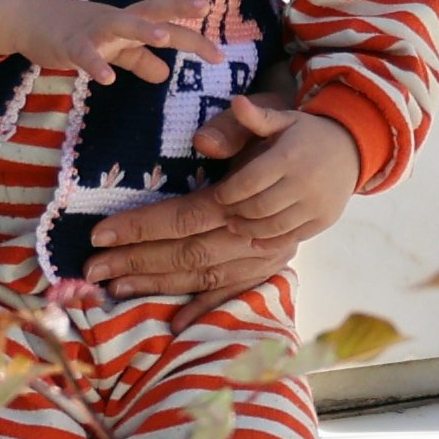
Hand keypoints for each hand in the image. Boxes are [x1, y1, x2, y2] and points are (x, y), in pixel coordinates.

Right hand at [0, 0, 205, 83]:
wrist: (30, 20)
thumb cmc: (75, 32)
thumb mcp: (112, 49)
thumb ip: (138, 59)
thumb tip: (166, 72)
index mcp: (129, 22)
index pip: (166, 25)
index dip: (193, 36)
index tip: (220, 54)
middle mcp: (116, 20)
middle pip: (150, 9)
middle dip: (177, 8)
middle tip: (203, 10)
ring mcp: (92, 29)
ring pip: (119, 23)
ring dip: (140, 28)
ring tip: (162, 36)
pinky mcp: (69, 43)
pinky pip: (84, 54)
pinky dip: (95, 64)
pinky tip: (107, 80)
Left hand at [81, 106, 359, 311]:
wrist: (347, 159)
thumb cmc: (298, 132)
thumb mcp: (275, 114)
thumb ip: (240, 126)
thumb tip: (204, 140)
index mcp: (254, 189)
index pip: (188, 212)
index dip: (143, 224)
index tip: (101, 231)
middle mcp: (260, 224)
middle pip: (189, 248)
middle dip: (137, 259)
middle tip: (92, 267)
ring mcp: (268, 248)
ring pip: (206, 271)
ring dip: (158, 283)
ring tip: (114, 287)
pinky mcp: (273, 260)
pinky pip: (235, 289)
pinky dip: (206, 308)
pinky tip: (173, 325)